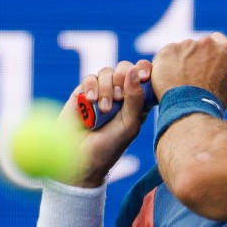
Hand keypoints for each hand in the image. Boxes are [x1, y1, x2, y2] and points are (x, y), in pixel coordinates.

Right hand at [58, 59, 151, 187]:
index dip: (146, 69)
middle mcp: (120, 93)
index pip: (144, 75)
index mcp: (137, 101)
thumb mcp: (129, 124)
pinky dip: (92, 87)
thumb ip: (135, 98)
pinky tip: (91, 101)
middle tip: (120, 97)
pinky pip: (90, 78)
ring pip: (107, 72)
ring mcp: (101, 92)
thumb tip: (134, 71)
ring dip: (107, 88)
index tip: (144, 75)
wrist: (81, 158)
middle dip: (123, 78)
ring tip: (104, 109)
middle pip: (125, 68)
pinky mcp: (83, 93)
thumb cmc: (110, 145)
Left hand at [150, 32, 226, 109]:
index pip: (218, 39)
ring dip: (179, 61)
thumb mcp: (224, 86)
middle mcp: (206, 43)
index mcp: (224, 50)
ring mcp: (185, 45)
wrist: (190, 110)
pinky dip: (165, 65)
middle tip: (191, 75)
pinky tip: (168, 80)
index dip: (211, 50)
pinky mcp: (167, 50)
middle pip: (198, 46)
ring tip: (178, 82)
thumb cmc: (209, 103)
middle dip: (194, 57)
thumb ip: (218, 73)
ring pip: (181, 51)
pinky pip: (166, 56)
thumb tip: (212, 75)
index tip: (207, 59)